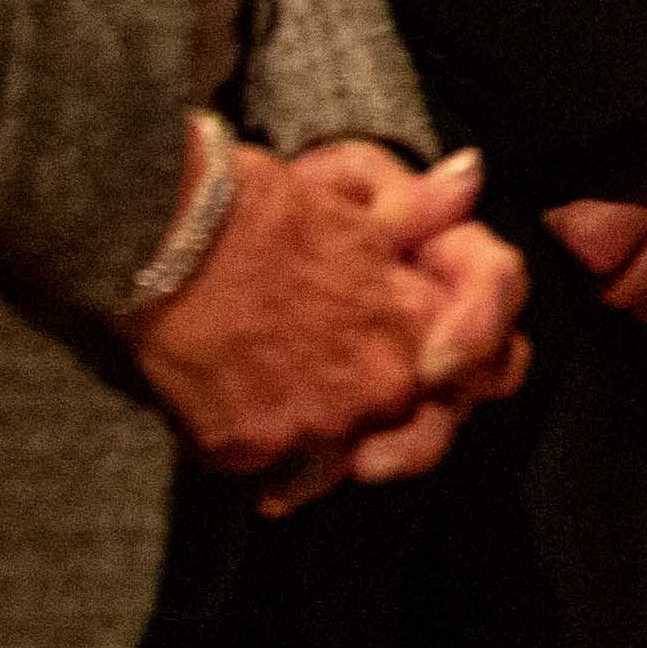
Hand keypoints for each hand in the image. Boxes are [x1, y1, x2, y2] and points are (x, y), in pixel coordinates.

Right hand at [135, 141, 525, 502]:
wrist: (164, 235)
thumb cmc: (257, 209)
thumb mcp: (356, 199)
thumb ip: (422, 210)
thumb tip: (470, 175)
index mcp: (417, 323)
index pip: (483, 374)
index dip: (456, 376)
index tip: (429, 377)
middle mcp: (382, 384)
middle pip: (403, 427)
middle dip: (370, 410)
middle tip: (321, 380)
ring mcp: (319, 423)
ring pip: (335, 460)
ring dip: (312, 438)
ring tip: (271, 394)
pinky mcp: (253, 447)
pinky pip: (267, 471)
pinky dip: (252, 450)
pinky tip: (230, 410)